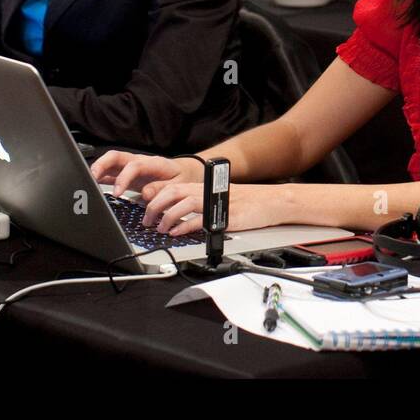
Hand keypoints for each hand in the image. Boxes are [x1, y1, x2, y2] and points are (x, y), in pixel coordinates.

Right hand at [90, 150, 203, 196]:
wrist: (183, 173)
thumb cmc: (180, 178)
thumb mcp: (176, 185)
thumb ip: (162, 188)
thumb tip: (146, 194)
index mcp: (152, 163)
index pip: (133, 166)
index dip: (123, 178)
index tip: (117, 193)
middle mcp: (139, 161)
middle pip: (116, 156)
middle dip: (101, 165)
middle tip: (91, 178)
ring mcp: (130, 167)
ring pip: (110, 163)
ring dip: (97, 170)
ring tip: (85, 182)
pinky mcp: (126, 174)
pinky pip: (109, 173)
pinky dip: (99, 177)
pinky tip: (91, 184)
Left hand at [140, 182, 289, 236]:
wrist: (271, 201)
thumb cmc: (250, 201)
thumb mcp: (220, 197)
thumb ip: (202, 203)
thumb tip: (181, 214)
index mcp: (205, 186)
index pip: (173, 187)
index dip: (157, 197)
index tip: (147, 209)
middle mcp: (207, 192)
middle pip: (172, 193)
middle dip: (155, 207)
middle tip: (147, 220)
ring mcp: (215, 203)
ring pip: (182, 205)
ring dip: (167, 217)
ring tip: (160, 228)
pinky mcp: (223, 216)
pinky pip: (199, 220)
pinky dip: (184, 226)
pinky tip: (177, 232)